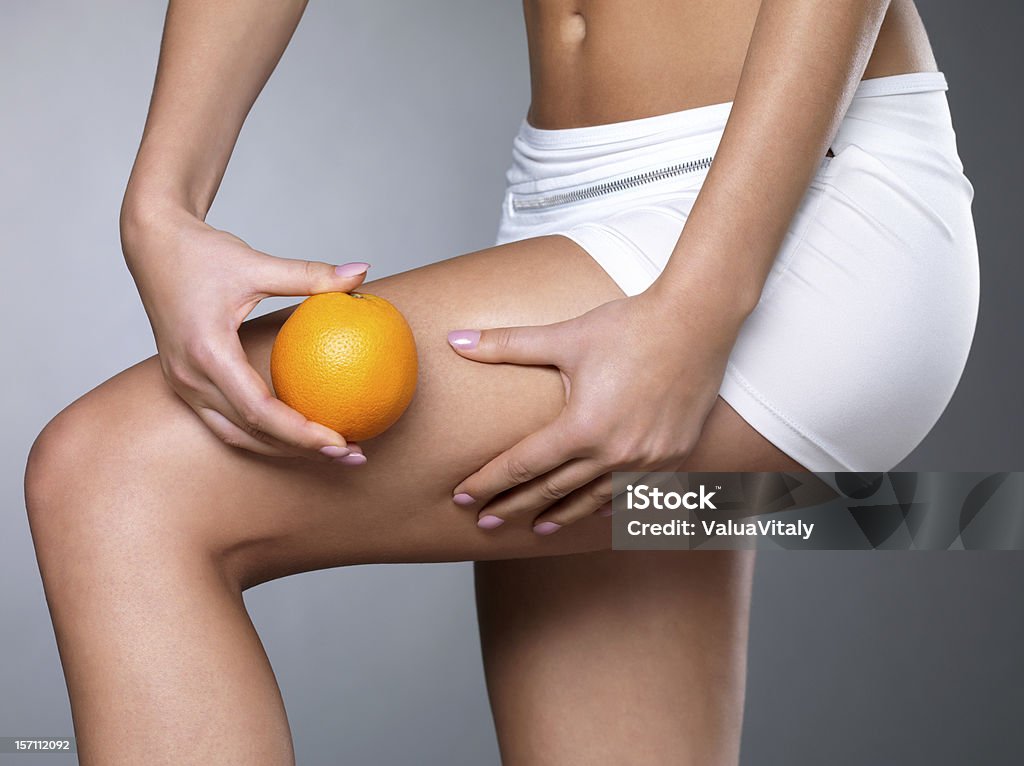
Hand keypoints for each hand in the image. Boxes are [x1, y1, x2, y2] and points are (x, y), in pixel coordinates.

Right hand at [121, 203, 369, 461]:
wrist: (152, 244)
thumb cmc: (200, 252)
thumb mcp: (257, 262)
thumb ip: (311, 274)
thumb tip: (363, 272)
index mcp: (207, 351)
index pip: (260, 409)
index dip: (301, 433)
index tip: (341, 441)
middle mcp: (190, 376)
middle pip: (251, 432)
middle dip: (303, 451)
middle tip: (351, 455)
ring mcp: (183, 384)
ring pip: (236, 434)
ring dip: (283, 449)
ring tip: (329, 451)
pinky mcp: (185, 383)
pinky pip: (225, 421)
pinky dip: (262, 432)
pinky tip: (298, 431)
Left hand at [446, 285, 745, 532]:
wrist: (697, 322)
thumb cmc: (630, 327)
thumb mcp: (565, 336)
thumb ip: (505, 345)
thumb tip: (454, 340)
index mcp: (583, 427)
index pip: (523, 465)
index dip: (489, 482)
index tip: (462, 497)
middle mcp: (614, 453)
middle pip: (551, 490)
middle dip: (513, 507)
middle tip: (485, 522)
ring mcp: (646, 461)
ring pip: (593, 500)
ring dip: (560, 516)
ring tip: (536, 529)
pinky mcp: (672, 457)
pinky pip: (631, 494)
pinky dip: (606, 505)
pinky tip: (593, 511)